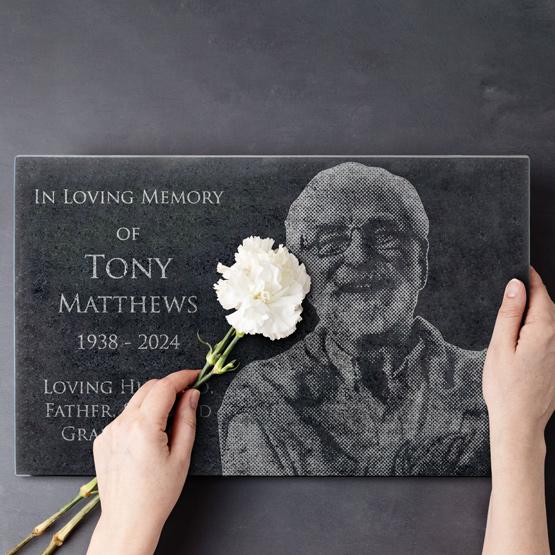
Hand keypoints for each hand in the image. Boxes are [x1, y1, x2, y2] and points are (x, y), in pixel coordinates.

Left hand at [87, 370, 199, 554]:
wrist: (128, 520)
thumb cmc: (156, 495)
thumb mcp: (182, 456)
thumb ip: (187, 419)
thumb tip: (191, 395)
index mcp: (144, 427)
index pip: (164, 386)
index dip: (182, 377)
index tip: (195, 375)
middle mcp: (122, 424)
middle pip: (149, 388)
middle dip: (169, 387)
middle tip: (186, 397)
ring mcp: (109, 431)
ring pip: (136, 401)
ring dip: (153, 402)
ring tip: (167, 424)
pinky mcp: (102, 439)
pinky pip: (124, 417)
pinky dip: (139, 417)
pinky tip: (147, 438)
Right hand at [482, 268, 553, 554]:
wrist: (520, 422)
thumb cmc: (505, 387)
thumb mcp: (500, 345)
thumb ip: (510, 313)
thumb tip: (516, 285)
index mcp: (543, 331)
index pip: (541, 294)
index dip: (531, 279)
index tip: (522, 269)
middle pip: (548, 307)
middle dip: (534, 295)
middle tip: (514, 289)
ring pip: (550, 323)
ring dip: (536, 314)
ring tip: (514, 316)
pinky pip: (551, 339)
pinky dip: (539, 331)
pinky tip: (521, 340)